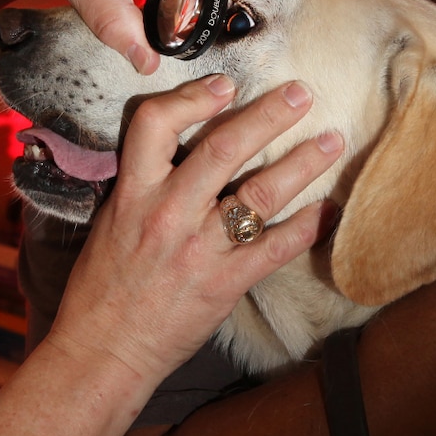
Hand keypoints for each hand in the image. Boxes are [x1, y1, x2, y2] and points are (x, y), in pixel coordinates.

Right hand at [48, 76, 343, 382]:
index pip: (155, 124)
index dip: (193, 97)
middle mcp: (168, 213)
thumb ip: (144, 186)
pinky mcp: (224, 283)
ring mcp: (199, 248)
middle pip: (224, 147)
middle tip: (302, 93)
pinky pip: (276, 247)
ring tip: (332, 141)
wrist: (103, 350)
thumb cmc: (102, 288)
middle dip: (269, 114)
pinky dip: (308, 226)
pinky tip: (328, 210)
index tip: (225, 85)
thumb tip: (178, 153)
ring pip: (260, 193)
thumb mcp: (111, 222)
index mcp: (133, 193)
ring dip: (302, 163)